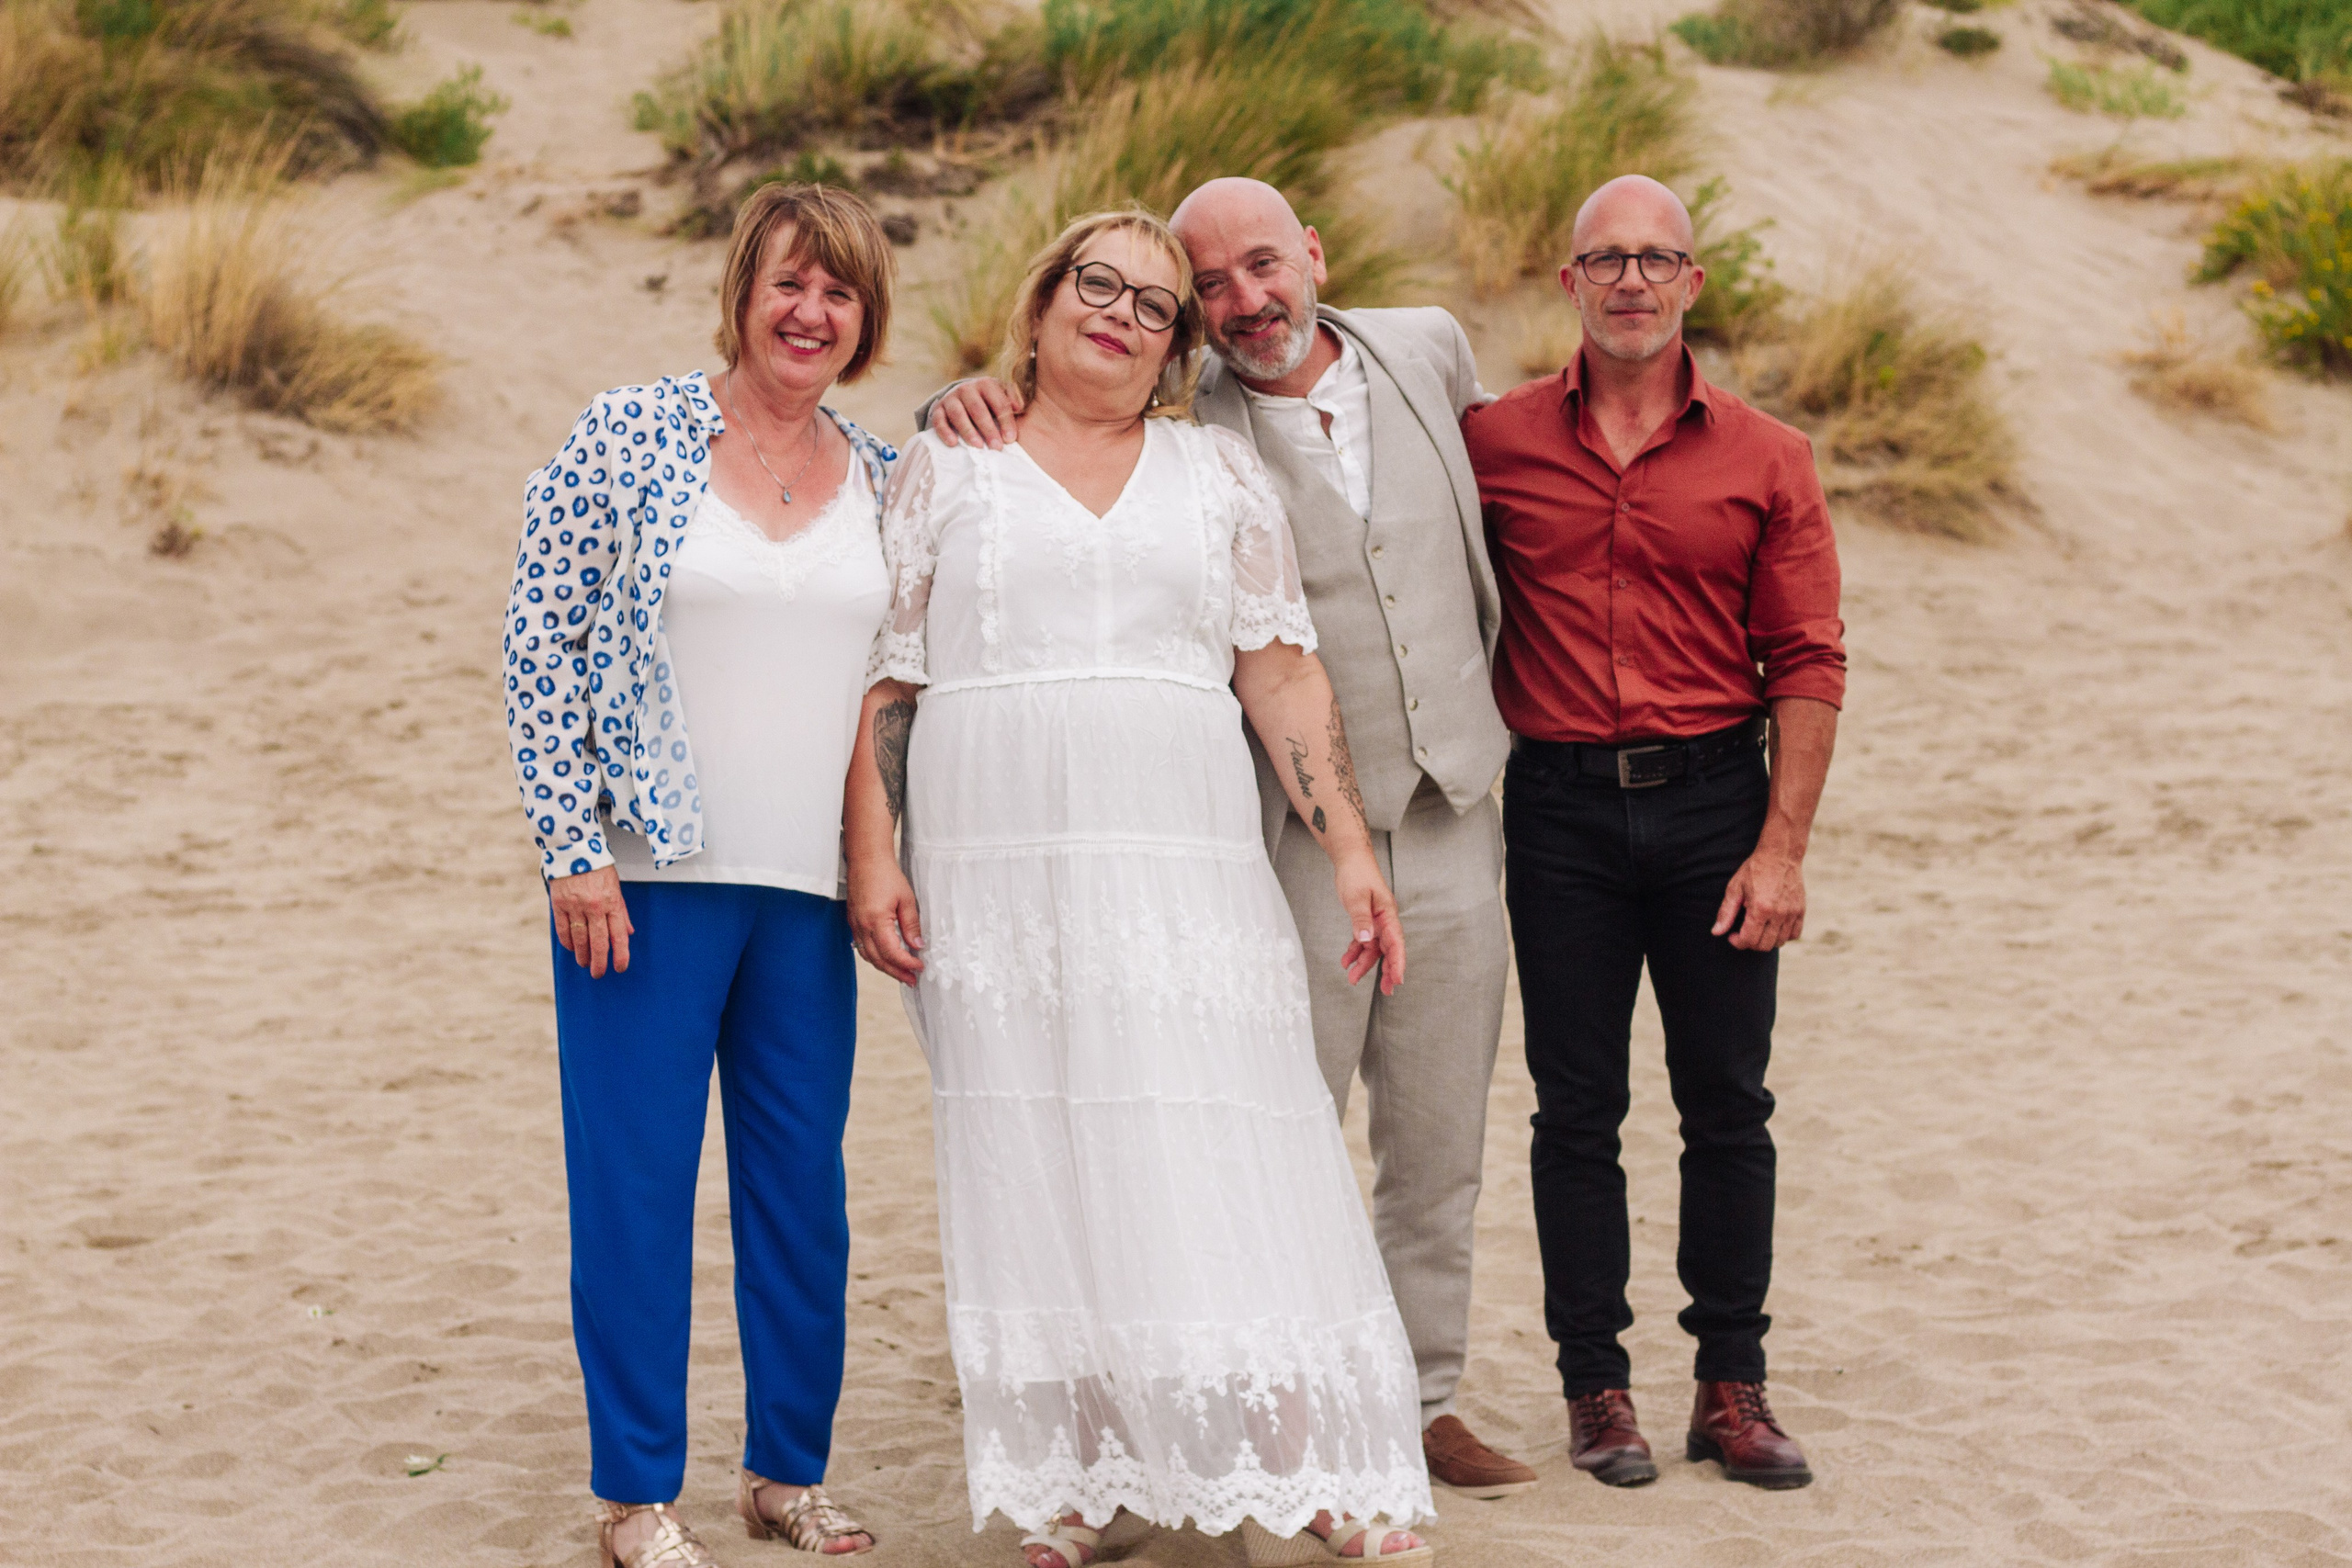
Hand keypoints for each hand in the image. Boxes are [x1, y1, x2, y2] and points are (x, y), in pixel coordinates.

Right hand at [550, 865, 632, 976]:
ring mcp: (575, 906)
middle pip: (598, 942)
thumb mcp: (616, 887)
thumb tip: (628, 933)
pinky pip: (563, 930)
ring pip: (580, 940)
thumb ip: (621, 912)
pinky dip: (567, 942)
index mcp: (612, 902)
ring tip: (584, 963)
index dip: (621, 955)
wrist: (575, 848)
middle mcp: (595, 906)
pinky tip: (571, 949)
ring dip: (583, 955)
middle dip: (600, 963)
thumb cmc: (598, 868)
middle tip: (599, 974)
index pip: (619, 936)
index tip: (620, 968)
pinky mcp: (559, 904)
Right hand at [847, 857, 925, 983]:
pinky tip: (886, 959)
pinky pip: (862, 947)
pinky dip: (875, 957)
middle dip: (896, 973)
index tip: (920, 967)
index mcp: (876, 921)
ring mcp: (855, 925)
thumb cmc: (887, 876)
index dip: (906, 963)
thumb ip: (911, 925)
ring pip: (868, 956)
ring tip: (901, 974)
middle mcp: (862, 926)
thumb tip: (917, 946)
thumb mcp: (906, 899)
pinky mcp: (853, 922)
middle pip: (878, 960)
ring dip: (885, 968)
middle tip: (912, 980)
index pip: (891, 952)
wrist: (866, 860)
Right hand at [930, 378, 1021, 449]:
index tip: (1010, 439)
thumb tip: (1019, 407)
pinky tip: (953, 443)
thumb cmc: (989, 401)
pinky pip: (939, 420)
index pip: (998, 403)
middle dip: (988, 429)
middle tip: (997, 447)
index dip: (1005, 421)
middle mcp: (966, 389)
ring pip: (958, 414)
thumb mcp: (1002, 395)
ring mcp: (951, 398)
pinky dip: (945, 432)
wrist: (962, 398)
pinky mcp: (938, 409)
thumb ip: (1012, 399)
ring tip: (978, 446)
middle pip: (978, 409)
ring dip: (968, 431)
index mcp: (986, 384)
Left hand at [1333, 853, 1405, 994]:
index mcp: (1387, 914)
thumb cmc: (1356, 873)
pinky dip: (1355, 951)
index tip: (1399, 979)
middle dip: (1388, 971)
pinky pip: (1363, 941)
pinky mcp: (1365, 920)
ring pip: (1373, 948)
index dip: (1398, 962)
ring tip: (1352, 979)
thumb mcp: (1356, 897)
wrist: (1350, 859)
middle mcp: (1384, 920)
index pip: (1396, 942)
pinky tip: (1346, 961)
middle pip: (1388, 949)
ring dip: (1364, 964)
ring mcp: (1375, 921)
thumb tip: (1366, 941)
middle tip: (1387, 990)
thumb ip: (1361, 919)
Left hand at [1714, 849, 1804, 951]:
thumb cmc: (1755, 869)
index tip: (1732, 935)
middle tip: (1743, 933)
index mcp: (1760, 908)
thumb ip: (1726, 912)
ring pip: (1779, 942)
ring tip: (1757, 928)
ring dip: (1766, 941)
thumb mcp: (1735, 888)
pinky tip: (1773, 927)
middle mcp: (1778, 913)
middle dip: (1750, 943)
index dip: (1737, 942)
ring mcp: (1792, 913)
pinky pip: (1794, 934)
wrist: (1780, 855)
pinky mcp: (1801, 910)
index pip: (1749, 940)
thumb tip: (1716, 932)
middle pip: (1764, 945)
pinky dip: (1783, 936)